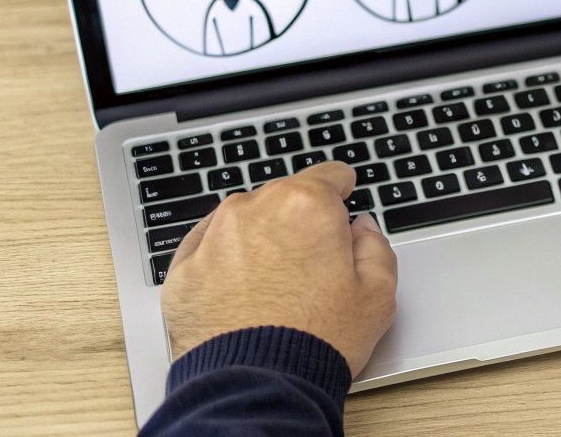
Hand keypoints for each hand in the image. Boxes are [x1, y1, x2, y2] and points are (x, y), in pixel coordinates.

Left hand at [162, 161, 398, 374]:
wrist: (255, 385)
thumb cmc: (317, 340)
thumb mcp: (378, 294)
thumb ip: (376, 246)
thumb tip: (361, 230)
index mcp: (307, 205)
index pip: (330, 175)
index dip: (342, 192)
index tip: (342, 203)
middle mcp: (254, 209)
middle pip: (285, 197)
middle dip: (299, 222)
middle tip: (312, 265)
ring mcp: (212, 237)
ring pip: (244, 220)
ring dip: (260, 238)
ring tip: (274, 284)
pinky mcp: (182, 269)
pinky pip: (208, 249)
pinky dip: (225, 261)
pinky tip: (243, 291)